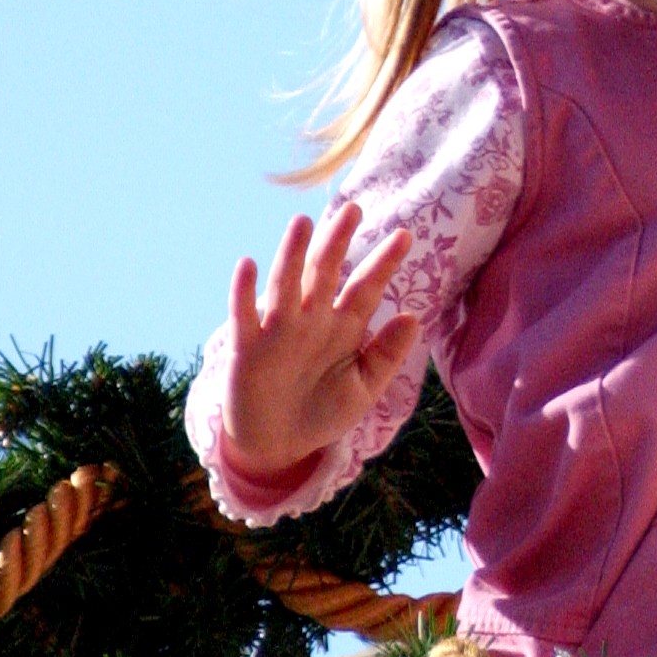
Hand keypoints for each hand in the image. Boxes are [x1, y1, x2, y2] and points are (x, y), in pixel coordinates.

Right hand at [220, 205, 421, 488]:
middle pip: (325, 274)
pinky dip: (244, 292)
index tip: (405, 235)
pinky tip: (248, 264)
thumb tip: (413, 318)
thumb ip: (386, 355)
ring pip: (286, 285)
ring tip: (302, 223)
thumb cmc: (323, 412)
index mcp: (344, 327)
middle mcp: (312, 320)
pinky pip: (244, 317)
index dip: (383, 263)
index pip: (366, 287)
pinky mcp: (247, 349)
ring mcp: (278, 331)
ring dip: (292, 254)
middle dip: (337, 242)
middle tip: (352, 209)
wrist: (279, 447)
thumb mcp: (364, 389)